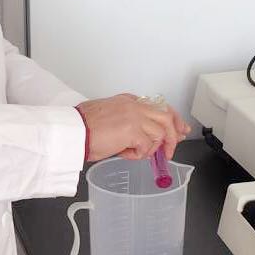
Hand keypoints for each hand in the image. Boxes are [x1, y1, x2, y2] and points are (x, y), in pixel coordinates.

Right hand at [76, 94, 190, 163]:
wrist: (72, 131)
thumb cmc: (84, 128)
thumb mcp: (110, 117)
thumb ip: (129, 123)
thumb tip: (144, 138)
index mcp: (129, 100)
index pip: (159, 106)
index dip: (174, 120)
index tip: (181, 130)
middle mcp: (134, 105)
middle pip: (167, 118)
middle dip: (173, 136)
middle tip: (169, 152)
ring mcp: (135, 116)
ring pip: (160, 134)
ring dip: (150, 149)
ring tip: (134, 153)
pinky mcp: (133, 130)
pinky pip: (147, 147)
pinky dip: (138, 155)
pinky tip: (124, 154)